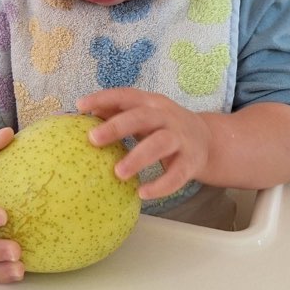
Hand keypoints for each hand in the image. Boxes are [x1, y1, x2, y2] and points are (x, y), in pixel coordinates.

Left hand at [76, 88, 209, 200]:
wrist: (208, 141)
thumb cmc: (164, 128)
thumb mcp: (145, 115)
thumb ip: (119, 113)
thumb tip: (87, 114)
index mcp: (151, 103)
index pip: (126, 96)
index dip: (104, 98)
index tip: (80, 106)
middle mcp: (167, 117)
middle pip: (142, 117)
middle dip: (117, 127)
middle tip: (93, 139)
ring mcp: (181, 139)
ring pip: (160, 144)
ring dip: (138, 158)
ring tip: (118, 173)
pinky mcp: (191, 162)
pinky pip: (176, 175)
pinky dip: (160, 185)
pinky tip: (142, 194)